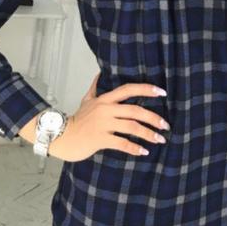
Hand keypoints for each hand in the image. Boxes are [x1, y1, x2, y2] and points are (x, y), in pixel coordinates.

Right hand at [48, 72, 169, 161]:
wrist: (60, 136)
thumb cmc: (77, 119)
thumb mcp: (86, 100)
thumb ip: (95, 87)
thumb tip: (100, 73)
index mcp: (105, 99)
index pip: (129, 89)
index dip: (146, 89)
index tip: (162, 92)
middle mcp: (106, 110)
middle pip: (135, 111)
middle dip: (153, 118)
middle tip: (166, 125)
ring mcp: (103, 125)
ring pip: (132, 127)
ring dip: (149, 134)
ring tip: (160, 139)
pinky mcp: (100, 139)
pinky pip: (122, 144)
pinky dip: (135, 148)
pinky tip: (144, 151)